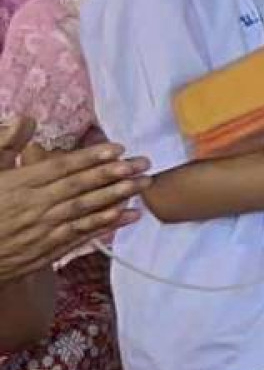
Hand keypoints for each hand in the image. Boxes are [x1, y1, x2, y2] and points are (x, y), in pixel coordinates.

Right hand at [0, 134, 151, 278]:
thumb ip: (5, 145)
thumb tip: (26, 119)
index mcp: (18, 185)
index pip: (61, 168)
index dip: (91, 158)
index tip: (118, 149)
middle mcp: (34, 207)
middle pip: (80, 188)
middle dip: (114, 174)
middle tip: (143, 163)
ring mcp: (42, 230)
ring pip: (85, 211)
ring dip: (117, 197)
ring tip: (143, 184)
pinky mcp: (47, 250)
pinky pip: (81, 234)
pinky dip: (106, 225)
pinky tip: (128, 214)